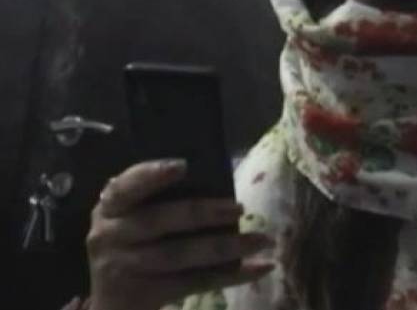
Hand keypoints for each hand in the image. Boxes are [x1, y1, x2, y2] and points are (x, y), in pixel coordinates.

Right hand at [86, 159, 274, 309]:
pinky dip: (232, 275)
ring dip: (226, 246)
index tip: (183, 165)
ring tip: (262, 239)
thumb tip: (215, 182)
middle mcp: (111, 236)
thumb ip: (157, 199)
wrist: (109, 302)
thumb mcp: (131, 217)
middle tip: (239, 208)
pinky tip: (262, 267)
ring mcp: (125, 268)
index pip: (125, 187)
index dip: (151, 175)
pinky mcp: (145, 295)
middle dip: (202, 213)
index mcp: (110, 208)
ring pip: (181, 255)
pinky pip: (196, 282)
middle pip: (159, 221)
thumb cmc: (132, 243)